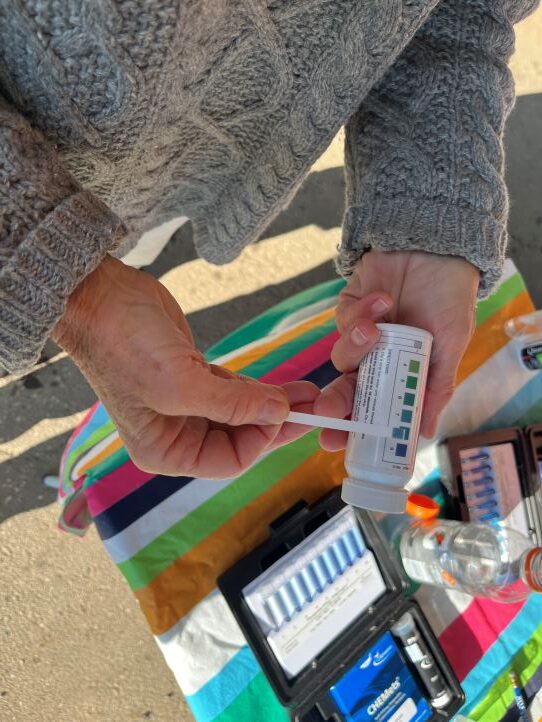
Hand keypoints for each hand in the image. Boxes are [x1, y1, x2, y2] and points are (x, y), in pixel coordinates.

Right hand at [53, 256, 319, 477]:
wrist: (101, 297)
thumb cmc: (125, 345)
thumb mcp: (181, 383)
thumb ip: (233, 404)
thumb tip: (279, 413)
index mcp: (164, 450)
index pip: (229, 460)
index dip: (262, 440)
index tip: (284, 415)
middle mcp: (175, 433)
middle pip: (239, 438)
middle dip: (275, 423)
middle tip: (312, 409)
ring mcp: (186, 403)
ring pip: (241, 413)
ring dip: (272, 404)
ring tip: (308, 393)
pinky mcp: (194, 375)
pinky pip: (235, 391)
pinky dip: (258, 388)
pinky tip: (283, 385)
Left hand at [315, 250, 479, 449]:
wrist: (435, 247)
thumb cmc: (449, 297)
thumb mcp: (450, 346)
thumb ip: (435, 388)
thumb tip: (425, 434)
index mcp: (402, 373)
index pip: (375, 408)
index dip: (356, 426)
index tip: (338, 445)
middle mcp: (378, 359)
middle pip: (347, 391)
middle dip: (335, 403)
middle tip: (326, 412)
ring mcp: (361, 335)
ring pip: (341, 358)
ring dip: (355, 346)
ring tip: (376, 328)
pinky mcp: (348, 309)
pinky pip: (343, 322)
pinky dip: (360, 312)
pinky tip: (383, 297)